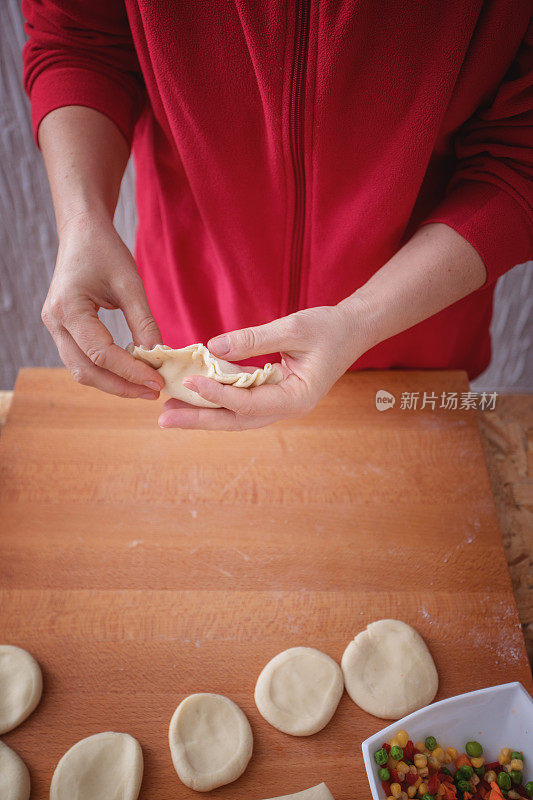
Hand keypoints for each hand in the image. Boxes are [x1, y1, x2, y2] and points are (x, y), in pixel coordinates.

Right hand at [41, 212, 164, 398]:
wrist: (82, 233)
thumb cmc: (106, 252)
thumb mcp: (130, 284)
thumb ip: (143, 323)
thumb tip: (158, 359)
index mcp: (68, 308)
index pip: (101, 354)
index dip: (130, 371)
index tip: (158, 381)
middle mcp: (55, 322)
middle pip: (86, 371)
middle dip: (121, 386)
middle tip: (153, 392)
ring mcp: (55, 328)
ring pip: (82, 371)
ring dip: (113, 384)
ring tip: (145, 387)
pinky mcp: (62, 330)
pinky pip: (82, 360)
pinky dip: (106, 371)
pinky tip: (130, 373)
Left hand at [158, 303, 367, 430]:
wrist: (353, 329)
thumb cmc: (330, 328)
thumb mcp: (294, 328)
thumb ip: (254, 339)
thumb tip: (213, 348)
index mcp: (297, 398)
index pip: (250, 403)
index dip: (219, 394)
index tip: (191, 382)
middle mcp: (286, 407)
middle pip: (237, 420)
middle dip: (200, 420)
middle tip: (164, 419)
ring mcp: (279, 403)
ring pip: (236, 415)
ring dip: (203, 413)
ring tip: (170, 411)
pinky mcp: (272, 393)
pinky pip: (240, 401)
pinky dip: (216, 398)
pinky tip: (193, 393)